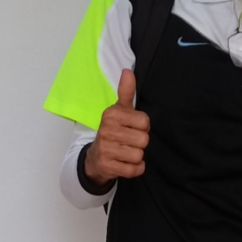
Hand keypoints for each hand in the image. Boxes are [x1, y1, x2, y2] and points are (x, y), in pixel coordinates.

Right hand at [85, 70, 149, 184]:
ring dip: (136, 156)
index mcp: (111, 115)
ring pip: (139, 155)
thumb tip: (128, 71)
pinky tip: (125, 163)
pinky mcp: (108, 166)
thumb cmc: (113, 130)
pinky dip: (134, 169)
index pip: (145, 122)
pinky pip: (134, 170)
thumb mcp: (119, 110)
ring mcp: (106, 149)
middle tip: (128, 142)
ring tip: (126, 152)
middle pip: (144, 139)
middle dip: (140, 143)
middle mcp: (107, 130)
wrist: (96, 156)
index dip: (142, 127)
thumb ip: (126, 92)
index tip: (131, 128)